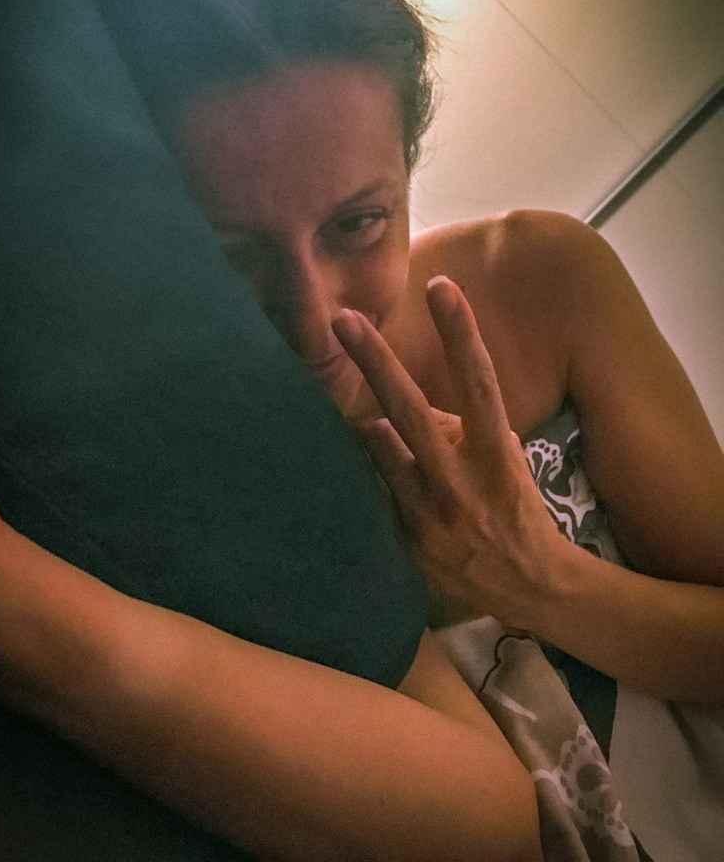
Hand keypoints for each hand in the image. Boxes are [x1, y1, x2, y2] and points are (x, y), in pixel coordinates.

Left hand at [332, 277, 570, 628]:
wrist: (532, 587)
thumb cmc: (518, 509)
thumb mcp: (506, 460)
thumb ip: (464, 429)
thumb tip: (412, 404)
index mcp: (496, 454)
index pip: (480, 382)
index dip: (460, 333)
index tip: (441, 286)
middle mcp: (460, 480)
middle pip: (410, 410)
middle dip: (376, 360)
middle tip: (343, 318)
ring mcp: (430, 513)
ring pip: (378, 448)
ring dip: (363, 425)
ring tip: (347, 406)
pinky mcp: (408, 540)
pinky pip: (374, 490)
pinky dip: (368, 471)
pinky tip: (355, 465)